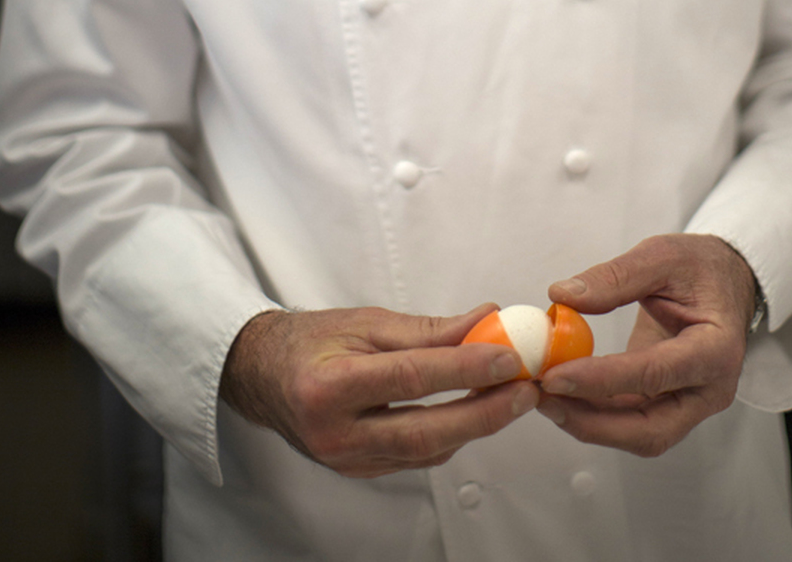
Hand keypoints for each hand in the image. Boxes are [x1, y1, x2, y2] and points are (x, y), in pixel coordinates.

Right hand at [220, 303, 538, 475]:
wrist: (267, 376)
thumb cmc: (313, 341)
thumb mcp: (367, 321)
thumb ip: (429, 328)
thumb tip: (486, 320)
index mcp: (329, 386)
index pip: (411, 378)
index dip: (464, 369)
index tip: (507, 356)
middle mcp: (335, 432)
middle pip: (424, 430)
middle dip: (484, 412)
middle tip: (525, 390)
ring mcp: (346, 461)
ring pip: (426, 450)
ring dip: (475, 425)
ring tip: (511, 396)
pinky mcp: (360, 472)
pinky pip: (416, 458)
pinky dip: (451, 436)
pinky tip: (474, 412)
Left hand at [537, 234, 755, 456]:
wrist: (725, 281)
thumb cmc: (701, 268)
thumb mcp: (661, 255)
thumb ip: (614, 277)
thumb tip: (563, 297)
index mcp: (716, 349)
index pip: (654, 374)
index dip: (601, 379)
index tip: (556, 376)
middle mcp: (709, 388)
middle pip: (650, 429)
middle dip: (592, 423)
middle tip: (544, 398)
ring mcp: (691, 402)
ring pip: (638, 433)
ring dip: (588, 423)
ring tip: (544, 397)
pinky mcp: (670, 404)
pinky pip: (631, 419)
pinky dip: (595, 412)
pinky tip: (563, 394)